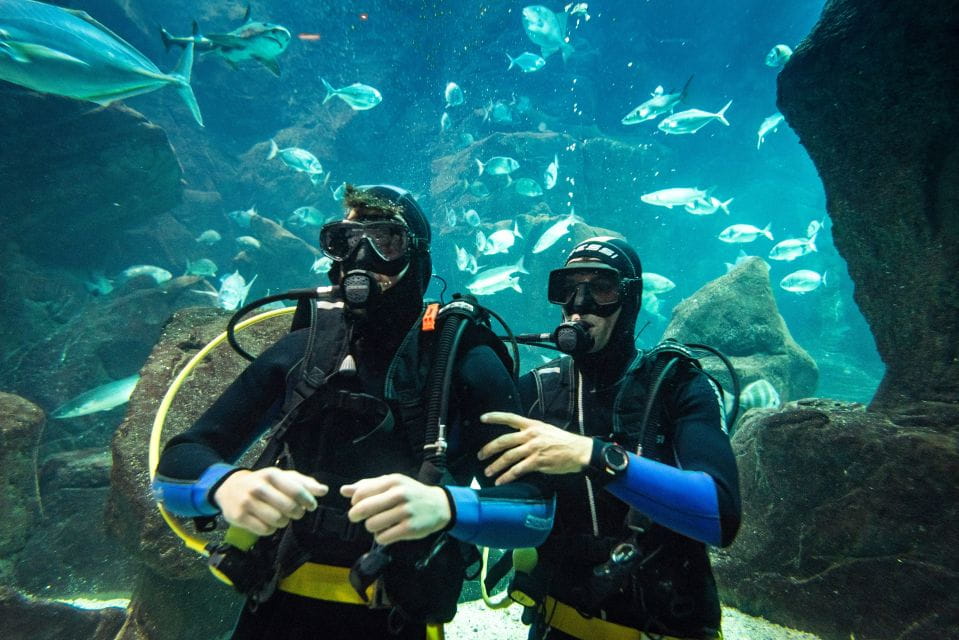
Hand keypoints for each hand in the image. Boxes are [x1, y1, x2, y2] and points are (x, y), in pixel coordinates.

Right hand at [213, 467, 327, 536]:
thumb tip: (324, 490)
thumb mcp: (282, 478)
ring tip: (280, 516)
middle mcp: (258, 487)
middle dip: (297, 513)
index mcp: (271, 475)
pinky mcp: (239, 517)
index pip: (296, 490)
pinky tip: (267, 521)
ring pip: (278, 521)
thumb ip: (304, 483)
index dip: (308, 501)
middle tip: (295, 512)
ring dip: (284, 522)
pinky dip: (271, 529)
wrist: (230, 488)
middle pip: (289, 508)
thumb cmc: (263, 483)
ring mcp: (247, 502)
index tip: (311, 506)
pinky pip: (265, 530)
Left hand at [341, 474, 450, 544]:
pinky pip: (382, 538)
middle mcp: (399, 495)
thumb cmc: (411, 493)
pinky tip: (388, 532)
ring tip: (380, 524)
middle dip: (356, 516)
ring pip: (371, 525)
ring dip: (372, 527)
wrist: (439, 505)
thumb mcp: (392, 483)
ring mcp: (405, 512)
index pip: (361, 493)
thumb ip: (367, 485)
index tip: (359, 505)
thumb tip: (343, 490)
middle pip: (363, 509)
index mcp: (392, 481)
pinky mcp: (409, 529)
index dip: (355, 503)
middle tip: (360, 518)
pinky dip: (381, 537)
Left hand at [478, 411, 593, 484]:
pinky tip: (501, 482)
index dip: (495, 417)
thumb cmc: (563, 441)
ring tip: (488, 473)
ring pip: (509, 457)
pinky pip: (518, 470)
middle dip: (489, 449)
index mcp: (532, 425)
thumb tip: (516, 440)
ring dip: (496, 466)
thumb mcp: (545, 430)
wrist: (579, 451)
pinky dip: (507, 477)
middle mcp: (531, 435)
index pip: (510, 418)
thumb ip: (530, 433)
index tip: (482, 418)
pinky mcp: (538, 462)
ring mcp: (534, 449)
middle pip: (504, 441)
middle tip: (480, 456)